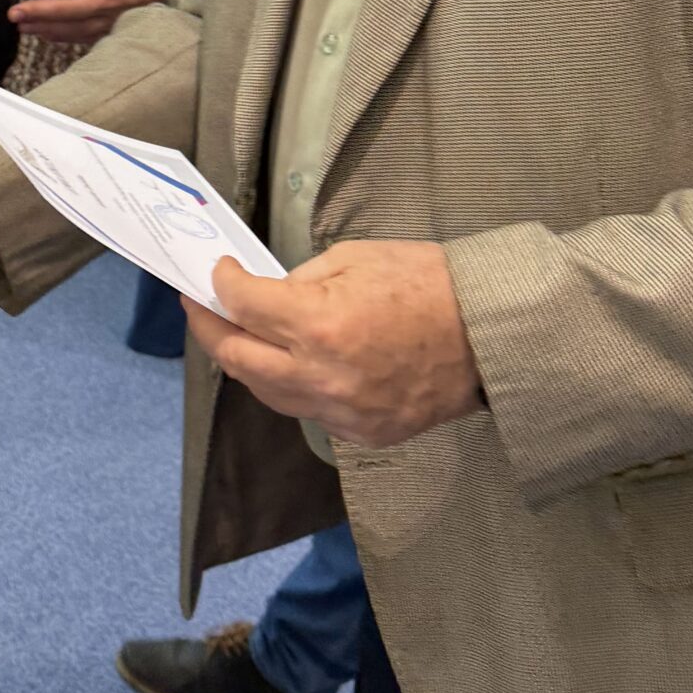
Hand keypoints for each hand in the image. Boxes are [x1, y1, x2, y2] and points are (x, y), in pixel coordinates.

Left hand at [9, 0, 194, 42]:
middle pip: (69, 10)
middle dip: (39, 12)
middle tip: (14, 14)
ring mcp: (118, 16)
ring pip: (77, 27)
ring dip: (49, 28)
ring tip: (25, 27)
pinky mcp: (123, 25)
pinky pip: (90, 36)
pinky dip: (68, 37)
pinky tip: (51, 35)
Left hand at [183, 242, 481, 447]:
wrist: (492, 336)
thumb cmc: (429, 284)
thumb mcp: (355, 259)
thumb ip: (301, 282)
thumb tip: (266, 296)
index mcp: (317, 325)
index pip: (242, 306)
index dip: (221, 284)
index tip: (216, 273)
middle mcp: (320, 377)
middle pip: (237, 359)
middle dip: (210, 329)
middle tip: (200, 307)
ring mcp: (341, 413)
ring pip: (268, 393)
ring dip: (246, 363)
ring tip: (237, 336)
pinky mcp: (362, 434)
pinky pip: (308, 411)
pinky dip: (292, 386)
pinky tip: (289, 364)